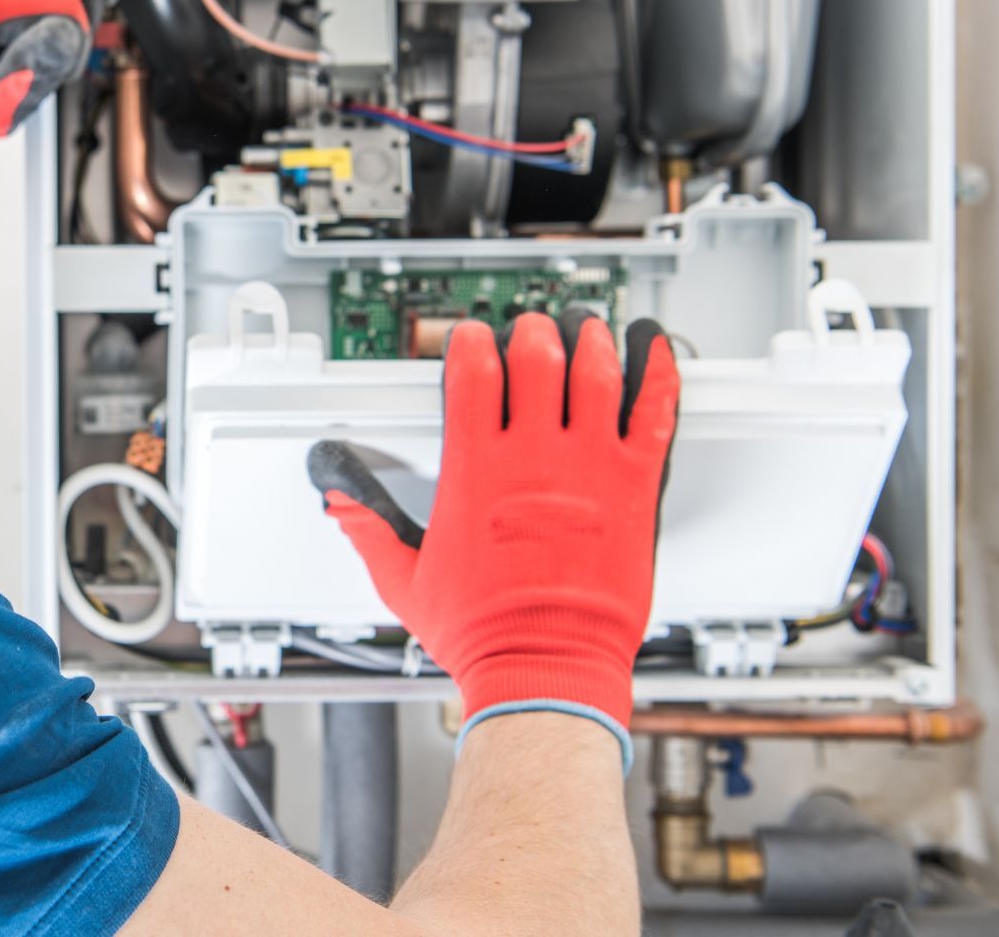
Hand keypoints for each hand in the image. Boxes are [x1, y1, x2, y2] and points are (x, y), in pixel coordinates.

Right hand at [307, 311, 679, 761]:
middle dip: (531, 333)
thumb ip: (369, 531)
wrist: (545, 668)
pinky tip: (655, 353)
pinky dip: (657, 375)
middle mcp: (533, 459)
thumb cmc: (483, 633)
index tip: (470, 338)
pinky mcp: (634, 489)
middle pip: (536, 358)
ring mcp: (589, 468)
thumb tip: (340, 504)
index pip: (472, 373)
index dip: (469, 343)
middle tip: (531, 330)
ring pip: (595, 373)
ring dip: (590, 341)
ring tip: (586, 329)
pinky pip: (654, 415)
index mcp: (475, 471)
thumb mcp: (404, 581)